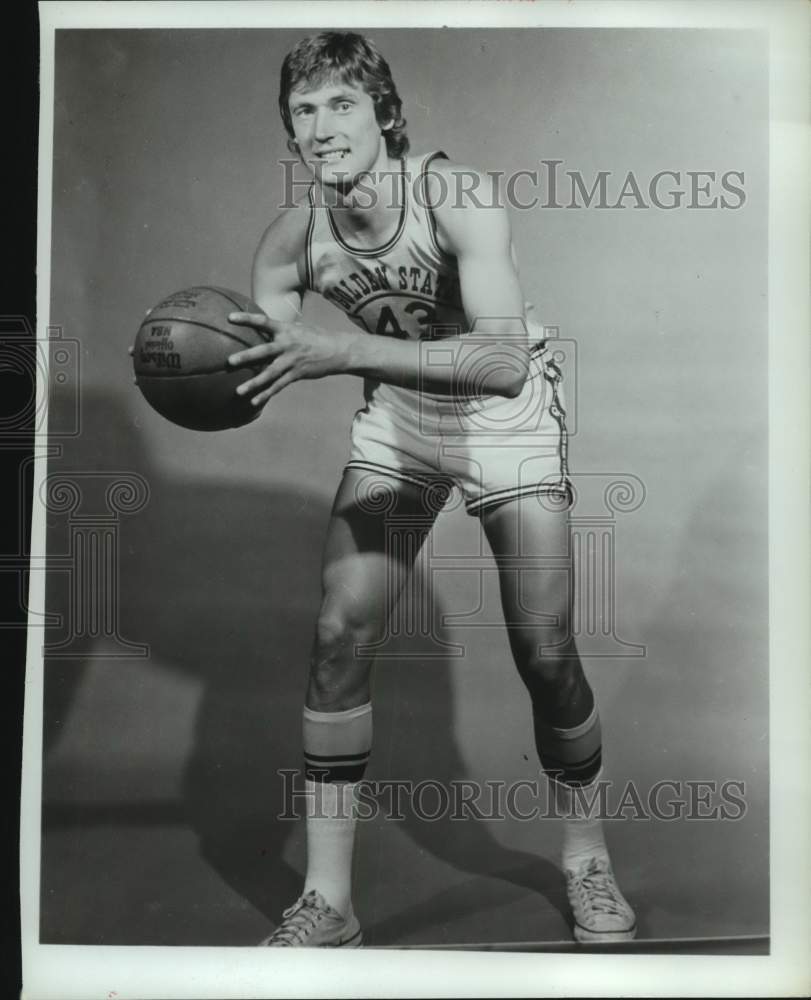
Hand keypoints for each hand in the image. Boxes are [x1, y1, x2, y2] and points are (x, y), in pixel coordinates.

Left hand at [227, 312, 350, 406]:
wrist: (337, 350)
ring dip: (253, 383)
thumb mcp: (299, 328)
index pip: (263, 321)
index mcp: (285, 329)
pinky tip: (254, 402)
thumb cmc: (315, 337)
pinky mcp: (297, 374)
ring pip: (269, 373)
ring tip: (238, 391)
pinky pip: (279, 386)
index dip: (246, 318)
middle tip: (230, 361)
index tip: (229, 318)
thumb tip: (264, 326)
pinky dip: (266, 394)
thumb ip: (281, 329)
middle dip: (246, 357)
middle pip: (263, 351)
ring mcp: (292, 361)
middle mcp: (287, 344)